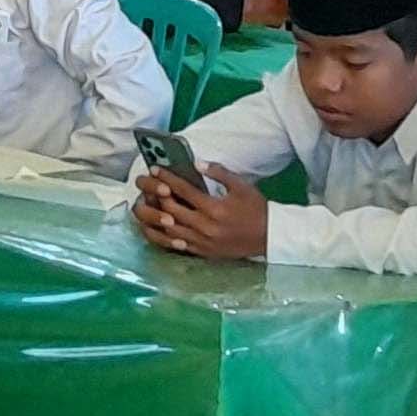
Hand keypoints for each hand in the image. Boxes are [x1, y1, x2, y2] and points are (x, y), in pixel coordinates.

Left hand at [132, 165, 267, 259]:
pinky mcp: (203, 252)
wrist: (269, 236)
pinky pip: (177, 245)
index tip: (155, 169)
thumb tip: (197, 164)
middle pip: (171, 209)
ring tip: (148, 204)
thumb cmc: (256, 209)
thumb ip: (219, 172)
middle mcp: (205, 226)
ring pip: (169, 229)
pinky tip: (156, 226)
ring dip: (156, 216)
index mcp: (214, 208)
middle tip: (147, 184)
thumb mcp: (241, 186)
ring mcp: (202, 241)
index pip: (183, 190)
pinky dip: (164, 236)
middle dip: (157, 195)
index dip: (167, 177)